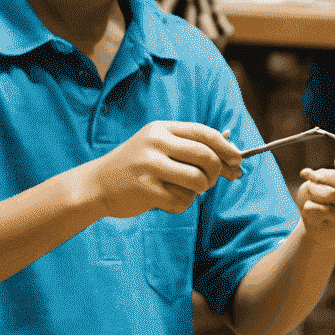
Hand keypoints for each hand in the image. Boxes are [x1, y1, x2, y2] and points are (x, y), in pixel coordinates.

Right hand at [89, 122, 241, 217]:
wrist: (96, 185)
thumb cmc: (138, 166)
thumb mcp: (160, 147)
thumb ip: (193, 148)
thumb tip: (236, 155)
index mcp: (162, 129)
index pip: (204, 133)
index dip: (226, 148)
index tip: (238, 160)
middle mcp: (155, 143)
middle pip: (207, 157)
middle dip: (216, 173)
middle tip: (209, 181)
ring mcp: (149, 166)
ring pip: (198, 181)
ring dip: (199, 191)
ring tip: (184, 190)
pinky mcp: (145, 190)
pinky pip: (181, 201)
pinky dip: (181, 205)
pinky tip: (166, 200)